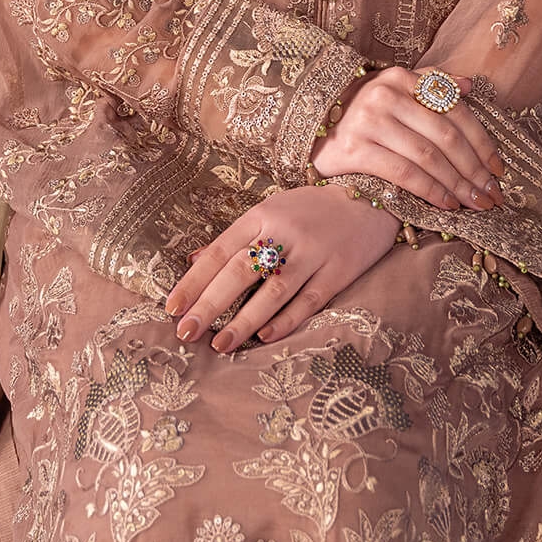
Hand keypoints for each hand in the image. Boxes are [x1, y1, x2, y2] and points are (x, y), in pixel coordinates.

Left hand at [163, 186, 398, 353]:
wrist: (369, 197)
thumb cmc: (310, 210)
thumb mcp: (270, 211)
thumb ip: (235, 238)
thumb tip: (192, 261)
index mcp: (262, 214)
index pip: (220, 250)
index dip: (194, 280)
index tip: (171, 307)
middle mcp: (285, 231)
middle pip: (241, 270)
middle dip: (210, 304)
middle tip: (185, 332)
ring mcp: (313, 251)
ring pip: (273, 290)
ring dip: (244, 320)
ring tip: (219, 345)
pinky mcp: (339, 270)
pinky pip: (309, 300)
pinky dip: (286, 320)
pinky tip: (264, 338)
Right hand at [312, 67, 505, 211]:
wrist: (310, 127)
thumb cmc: (360, 111)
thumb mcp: (393, 89)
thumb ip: (431, 84)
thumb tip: (470, 85)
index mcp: (401, 78)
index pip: (454, 110)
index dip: (482, 142)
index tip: (498, 169)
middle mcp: (386, 96)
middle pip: (445, 136)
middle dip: (475, 169)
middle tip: (492, 195)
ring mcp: (369, 122)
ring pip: (428, 157)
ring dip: (457, 184)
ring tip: (474, 203)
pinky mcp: (355, 149)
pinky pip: (403, 173)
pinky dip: (430, 191)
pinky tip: (446, 204)